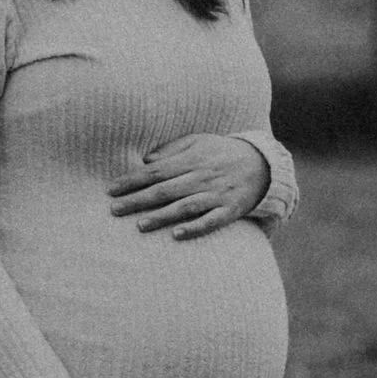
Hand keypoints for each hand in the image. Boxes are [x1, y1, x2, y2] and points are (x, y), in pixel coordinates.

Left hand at [107, 133, 269, 239]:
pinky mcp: (230, 210)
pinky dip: (194, 228)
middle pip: (165, 189)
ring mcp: (217, 194)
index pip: (156, 170)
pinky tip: (176, 235)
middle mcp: (202, 176)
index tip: (111, 190)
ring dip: (161, 216)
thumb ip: (172, 150)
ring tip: (139, 225)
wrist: (264, 164)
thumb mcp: (198, 142)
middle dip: (138, 200)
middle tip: (114, 210)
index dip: (132, 180)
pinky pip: (211, 221)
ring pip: (185, 206)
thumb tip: (145, 161)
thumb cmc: (223, 152)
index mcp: (192, 159)